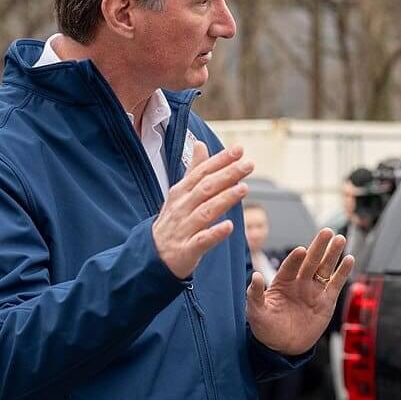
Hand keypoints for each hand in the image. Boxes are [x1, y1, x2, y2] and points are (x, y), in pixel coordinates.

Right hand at [152, 142, 252, 279]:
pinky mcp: (186, 250)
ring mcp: (183, 229)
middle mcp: (181, 208)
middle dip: (228, 175)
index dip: (220, 160)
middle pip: (206, 188)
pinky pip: (201, 240)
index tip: (239, 149)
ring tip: (244, 189)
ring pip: (205, 211)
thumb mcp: (180, 194)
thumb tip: (200, 143)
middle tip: (249, 165)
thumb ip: (194, 170)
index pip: (202, 172)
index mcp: (181, 192)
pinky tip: (229, 226)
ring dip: (224, 199)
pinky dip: (215, 233)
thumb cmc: (173, 221)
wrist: (152, 255)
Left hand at [246, 229, 353, 354]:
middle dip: (319, 247)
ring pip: (325, 269)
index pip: (290, 266)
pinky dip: (343, 272)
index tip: (301, 250)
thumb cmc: (266, 328)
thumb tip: (255, 276)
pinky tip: (349, 259)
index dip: (295, 259)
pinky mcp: (327, 301)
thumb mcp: (256, 312)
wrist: (282, 347)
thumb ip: (255, 294)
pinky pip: (336, 284)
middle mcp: (299, 282)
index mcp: (282, 282)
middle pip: (311, 261)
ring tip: (340, 239)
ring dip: (333, 254)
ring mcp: (314, 291)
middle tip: (327, 232)